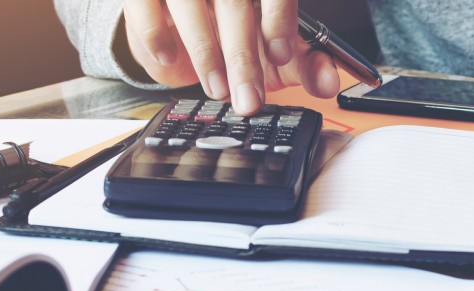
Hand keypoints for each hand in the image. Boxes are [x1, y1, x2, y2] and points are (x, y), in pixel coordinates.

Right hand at [122, 0, 339, 114]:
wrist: (179, 27)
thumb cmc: (236, 36)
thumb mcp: (277, 53)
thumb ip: (306, 64)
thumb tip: (330, 84)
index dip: (280, 20)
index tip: (282, 55)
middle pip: (234, 5)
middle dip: (243, 57)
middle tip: (249, 99)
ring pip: (190, 5)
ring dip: (205, 53)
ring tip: (217, 90)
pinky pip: (144, 8)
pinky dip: (156, 36)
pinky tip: (169, 59)